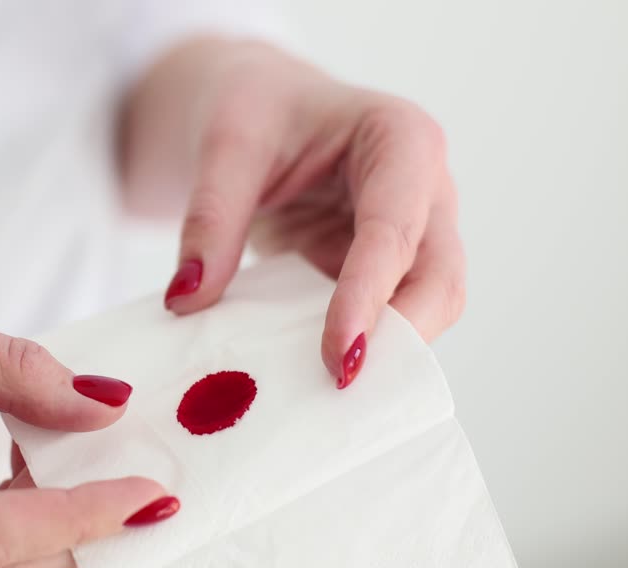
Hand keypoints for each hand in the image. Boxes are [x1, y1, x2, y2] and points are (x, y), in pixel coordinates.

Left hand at [124, 39, 463, 387]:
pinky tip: (308, 384)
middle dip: (400, 339)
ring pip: (424, 310)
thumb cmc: (253, 107)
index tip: (338, 357)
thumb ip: (208, 219)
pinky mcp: (381, 275)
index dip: (369, 296)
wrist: (254, 108)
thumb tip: (187, 299)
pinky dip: (353, 352)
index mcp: (401, 139)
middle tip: (340, 388)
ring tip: (324, 399)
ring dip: (383, 355)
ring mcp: (412, 237)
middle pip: (440, 281)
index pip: (396, 229)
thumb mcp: (224, 145)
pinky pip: (382, 322)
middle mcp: (424, 192)